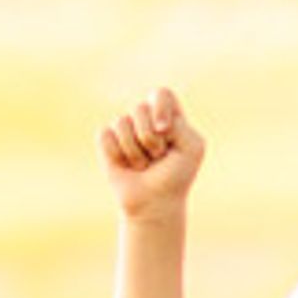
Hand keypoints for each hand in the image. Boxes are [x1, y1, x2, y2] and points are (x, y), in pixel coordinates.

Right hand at [99, 88, 204, 220]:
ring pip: (122, 123)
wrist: (154, 203)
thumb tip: (152, 122)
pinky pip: (106, 135)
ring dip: (135, 151)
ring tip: (143, 165)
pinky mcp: (107, 140)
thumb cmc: (176, 176)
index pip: (161, 94)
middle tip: (158, 156)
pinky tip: (126, 166)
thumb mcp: (191, 148)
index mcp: (169, 114)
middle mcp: (146, 118)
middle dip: (150, 138)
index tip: (164, 130)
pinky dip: (117, 154)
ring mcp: (126, 128)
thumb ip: (180, 125)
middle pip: (140, 108)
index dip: (159, 107)